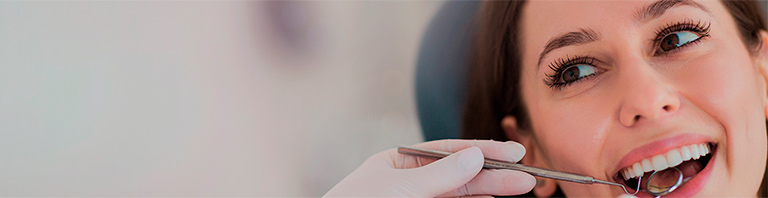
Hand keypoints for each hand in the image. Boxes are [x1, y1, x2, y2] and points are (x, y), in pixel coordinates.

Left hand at [324, 139, 534, 196]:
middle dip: (495, 174)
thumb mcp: (397, 188)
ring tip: (521, 186)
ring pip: (461, 193)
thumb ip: (438, 175)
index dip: (483, 149)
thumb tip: (476, 155)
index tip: (515, 151)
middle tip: (529, 176)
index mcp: (398, 161)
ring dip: (490, 189)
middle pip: (460, 173)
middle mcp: (410, 180)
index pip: (448, 150)